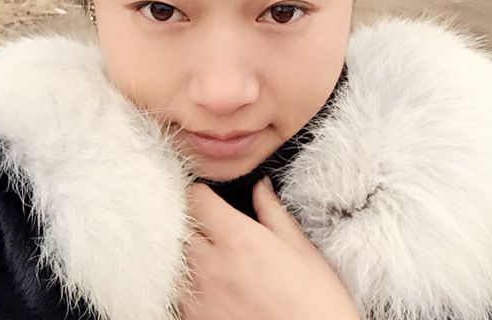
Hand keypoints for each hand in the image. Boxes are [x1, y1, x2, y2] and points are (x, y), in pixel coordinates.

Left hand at [179, 177, 360, 319]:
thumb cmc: (315, 304)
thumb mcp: (301, 250)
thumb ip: (273, 213)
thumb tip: (261, 187)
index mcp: (239, 239)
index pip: (196, 200)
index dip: (201, 194)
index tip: (209, 197)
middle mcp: (211, 266)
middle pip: (180, 228)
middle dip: (193, 222)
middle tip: (213, 226)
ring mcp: (198, 298)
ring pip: (176, 261)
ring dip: (189, 254)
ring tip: (213, 258)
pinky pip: (178, 293)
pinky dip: (189, 284)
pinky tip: (212, 287)